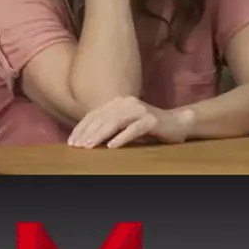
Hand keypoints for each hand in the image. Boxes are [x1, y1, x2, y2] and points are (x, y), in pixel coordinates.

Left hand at [67, 96, 195, 148]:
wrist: (176, 123)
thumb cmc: (146, 127)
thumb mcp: (124, 124)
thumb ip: (108, 126)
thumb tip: (84, 138)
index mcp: (118, 102)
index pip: (95, 114)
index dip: (82, 128)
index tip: (71, 141)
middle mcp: (127, 102)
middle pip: (102, 117)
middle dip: (87, 132)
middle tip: (76, 146)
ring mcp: (140, 110)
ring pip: (115, 122)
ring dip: (100, 134)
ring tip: (89, 146)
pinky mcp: (152, 120)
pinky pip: (134, 129)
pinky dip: (122, 137)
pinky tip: (112, 146)